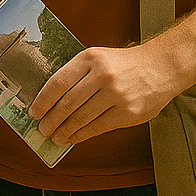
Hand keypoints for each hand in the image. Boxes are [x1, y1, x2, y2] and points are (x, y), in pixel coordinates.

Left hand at [29, 43, 184, 144]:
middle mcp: (103, 76)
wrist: (161, 67)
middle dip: (51, 119)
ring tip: (55, 136)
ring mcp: (117, 95)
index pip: (58, 82)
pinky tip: (73, 137)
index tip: (34, 112)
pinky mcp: (128, 113)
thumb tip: (50, 101)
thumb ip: (76, 74)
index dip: (43, 100)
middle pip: (68, 103)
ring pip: (82, 118)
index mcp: (90, 59)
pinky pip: (99, 127)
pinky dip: (82, 135)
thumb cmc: (122, 64)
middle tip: (42, 129)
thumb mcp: (97, 58)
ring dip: (64, 130)